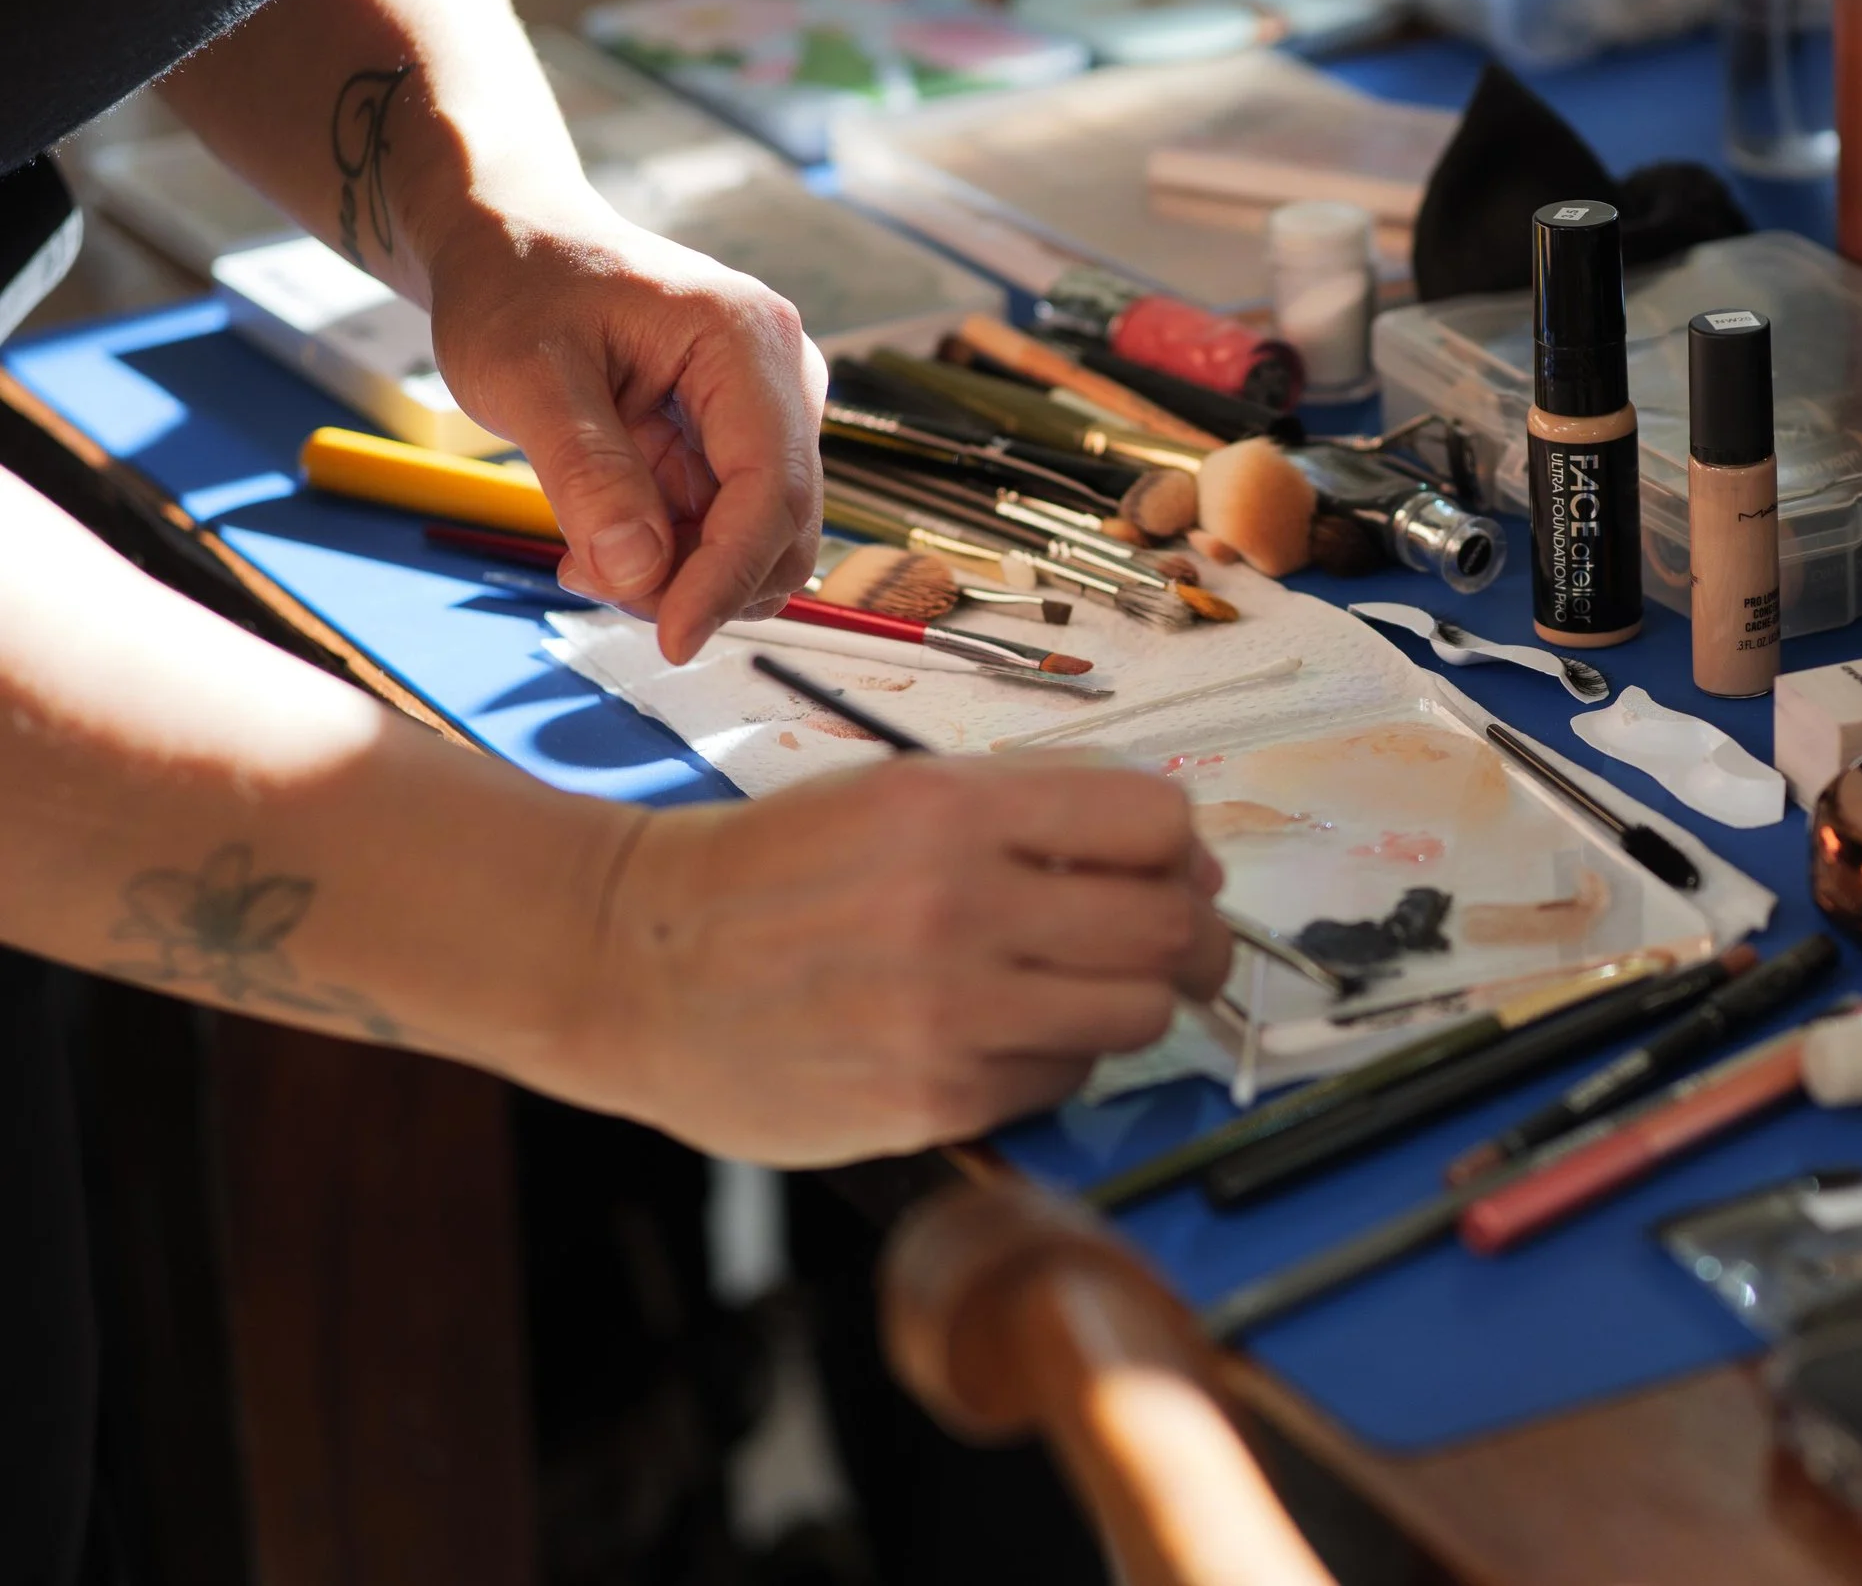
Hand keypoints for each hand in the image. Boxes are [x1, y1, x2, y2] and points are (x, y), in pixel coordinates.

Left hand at [423, 191, 826, 662]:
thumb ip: (587, 474)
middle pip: (780, 528)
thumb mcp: (525, 374)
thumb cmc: (516, 286)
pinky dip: (671, 557)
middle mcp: (783, 378)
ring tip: (585, 550)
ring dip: (680, 575)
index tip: (672, 641)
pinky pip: (725, 529)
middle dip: (697, 579)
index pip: (770, 490)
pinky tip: (602, 536)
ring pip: (757, 542)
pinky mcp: (742, 442)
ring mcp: (769, 413)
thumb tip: (641, 575)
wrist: (514, 244)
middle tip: (589, 574)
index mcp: (747, 341)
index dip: (726, 577)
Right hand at [552, 760, 1230, 1164]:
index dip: (1178, 849)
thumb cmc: (771, 871)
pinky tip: (1007, 1034)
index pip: (1156, 822)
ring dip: (1133, 1002)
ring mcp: (948, 1013)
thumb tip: (1177, 851)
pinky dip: (1059, 1059)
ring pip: (1139, 1015)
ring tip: (1084, 990)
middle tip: (1179, 945)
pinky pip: (1065, 1080)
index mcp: (953, 810)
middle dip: (1195, 936)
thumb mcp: (894, 793)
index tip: (1168, 869)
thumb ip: (1032, 809)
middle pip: (1170, 927)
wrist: (635, 962)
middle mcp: (959, 906)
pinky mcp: (934, 1100)